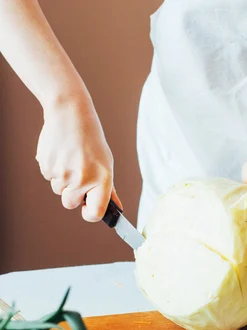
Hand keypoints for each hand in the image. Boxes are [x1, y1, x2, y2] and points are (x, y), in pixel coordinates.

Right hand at [36, 96, 121, 221]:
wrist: (70, 114)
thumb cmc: (91, 141)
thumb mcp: (105, 163)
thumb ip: (108, 189)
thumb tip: (116, 209)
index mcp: (101, 179)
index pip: (94, 213)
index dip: (90, 214)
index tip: (87, 209)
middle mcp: (82, 178)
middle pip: (69, 204)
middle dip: (72, 195)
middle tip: (78, 175)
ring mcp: (62, 173)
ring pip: (58, 190)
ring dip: (63, 180)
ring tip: (70, 158)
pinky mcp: (46, 165)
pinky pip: (49, 177)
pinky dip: (54, 169)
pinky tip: (60, 154)